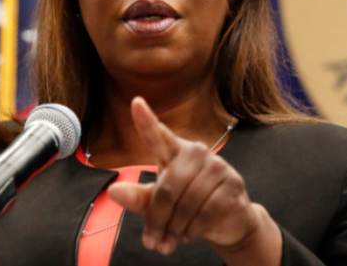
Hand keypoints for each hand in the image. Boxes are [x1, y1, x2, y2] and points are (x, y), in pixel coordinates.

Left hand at [107, 98, 280, 262]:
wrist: (228, 221)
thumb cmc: (188, 207)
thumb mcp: (159, 204)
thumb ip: (138, 198)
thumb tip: (113, 191)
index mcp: (175, 152)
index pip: (158, 135)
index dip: (146, 121)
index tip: (136, 103)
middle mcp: (197, 152)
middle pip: (167, 187)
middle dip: (158, 219)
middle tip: (153, 242)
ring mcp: (218, 167)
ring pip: (186, 203)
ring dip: (175, 229)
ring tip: (170, 241)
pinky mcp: (233, 184)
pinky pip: (206, 212)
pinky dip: (193, 230)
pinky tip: (189, 235)